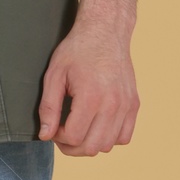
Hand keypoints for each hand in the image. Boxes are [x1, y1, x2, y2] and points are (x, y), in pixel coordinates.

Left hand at [37, 18, 139, 154]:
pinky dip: (110, 138)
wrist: (105, 31)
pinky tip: (96, 126)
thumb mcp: (54, 74)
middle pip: (92, 147)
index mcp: (91, 96)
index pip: (73, 137)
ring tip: (79, 129)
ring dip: (90, 144)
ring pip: (108, 145)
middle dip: (72, 147)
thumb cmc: (77, 50)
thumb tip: (45, 135)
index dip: (58, 137)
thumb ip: (48, 107)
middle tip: (62, 134)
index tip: (53, 127)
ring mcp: (126, 105)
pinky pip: (125, 136)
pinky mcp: (134, 104)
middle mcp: (113, 103)